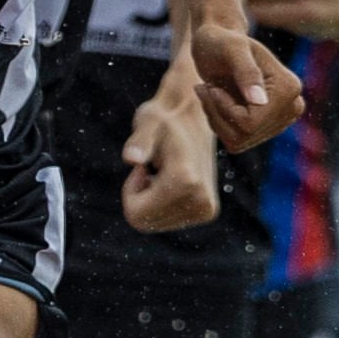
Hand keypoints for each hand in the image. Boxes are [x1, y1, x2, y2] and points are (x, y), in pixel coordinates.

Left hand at [120, 70, 220, 233]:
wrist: (196, 115)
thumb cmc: (165, 116)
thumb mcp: (148, 121)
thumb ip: (139, 140)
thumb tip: (131, 158)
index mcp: (186, 181)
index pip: (136, 215)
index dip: (131, 191)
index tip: (142, 166)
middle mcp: (201, 200)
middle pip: (146, 223)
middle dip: (141, 197)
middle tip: (152, 169)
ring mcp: (206, 209)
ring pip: (157, 223)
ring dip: (152, 199)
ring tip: (164, 171)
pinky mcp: (207, 212)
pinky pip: (169, 220)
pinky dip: (163, 202)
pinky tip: (172, 179)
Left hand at [187, 17, 303, 151]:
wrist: (218, 44)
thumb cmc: (222, 42)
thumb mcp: (231, 49)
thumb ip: (246, 71)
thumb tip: (260, 101)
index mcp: (289, 88)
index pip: (250, 123)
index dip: (223, 109)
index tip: (211, 86)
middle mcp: (291, 107)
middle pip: (245, 134)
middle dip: (217, 113)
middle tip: (205, 88)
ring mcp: (280, 120)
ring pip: (238, 141)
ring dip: (215, 118)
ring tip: (210, 92)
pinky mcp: (266, 128)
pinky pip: (236, 142)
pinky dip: (219, 123)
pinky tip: (216, 102)